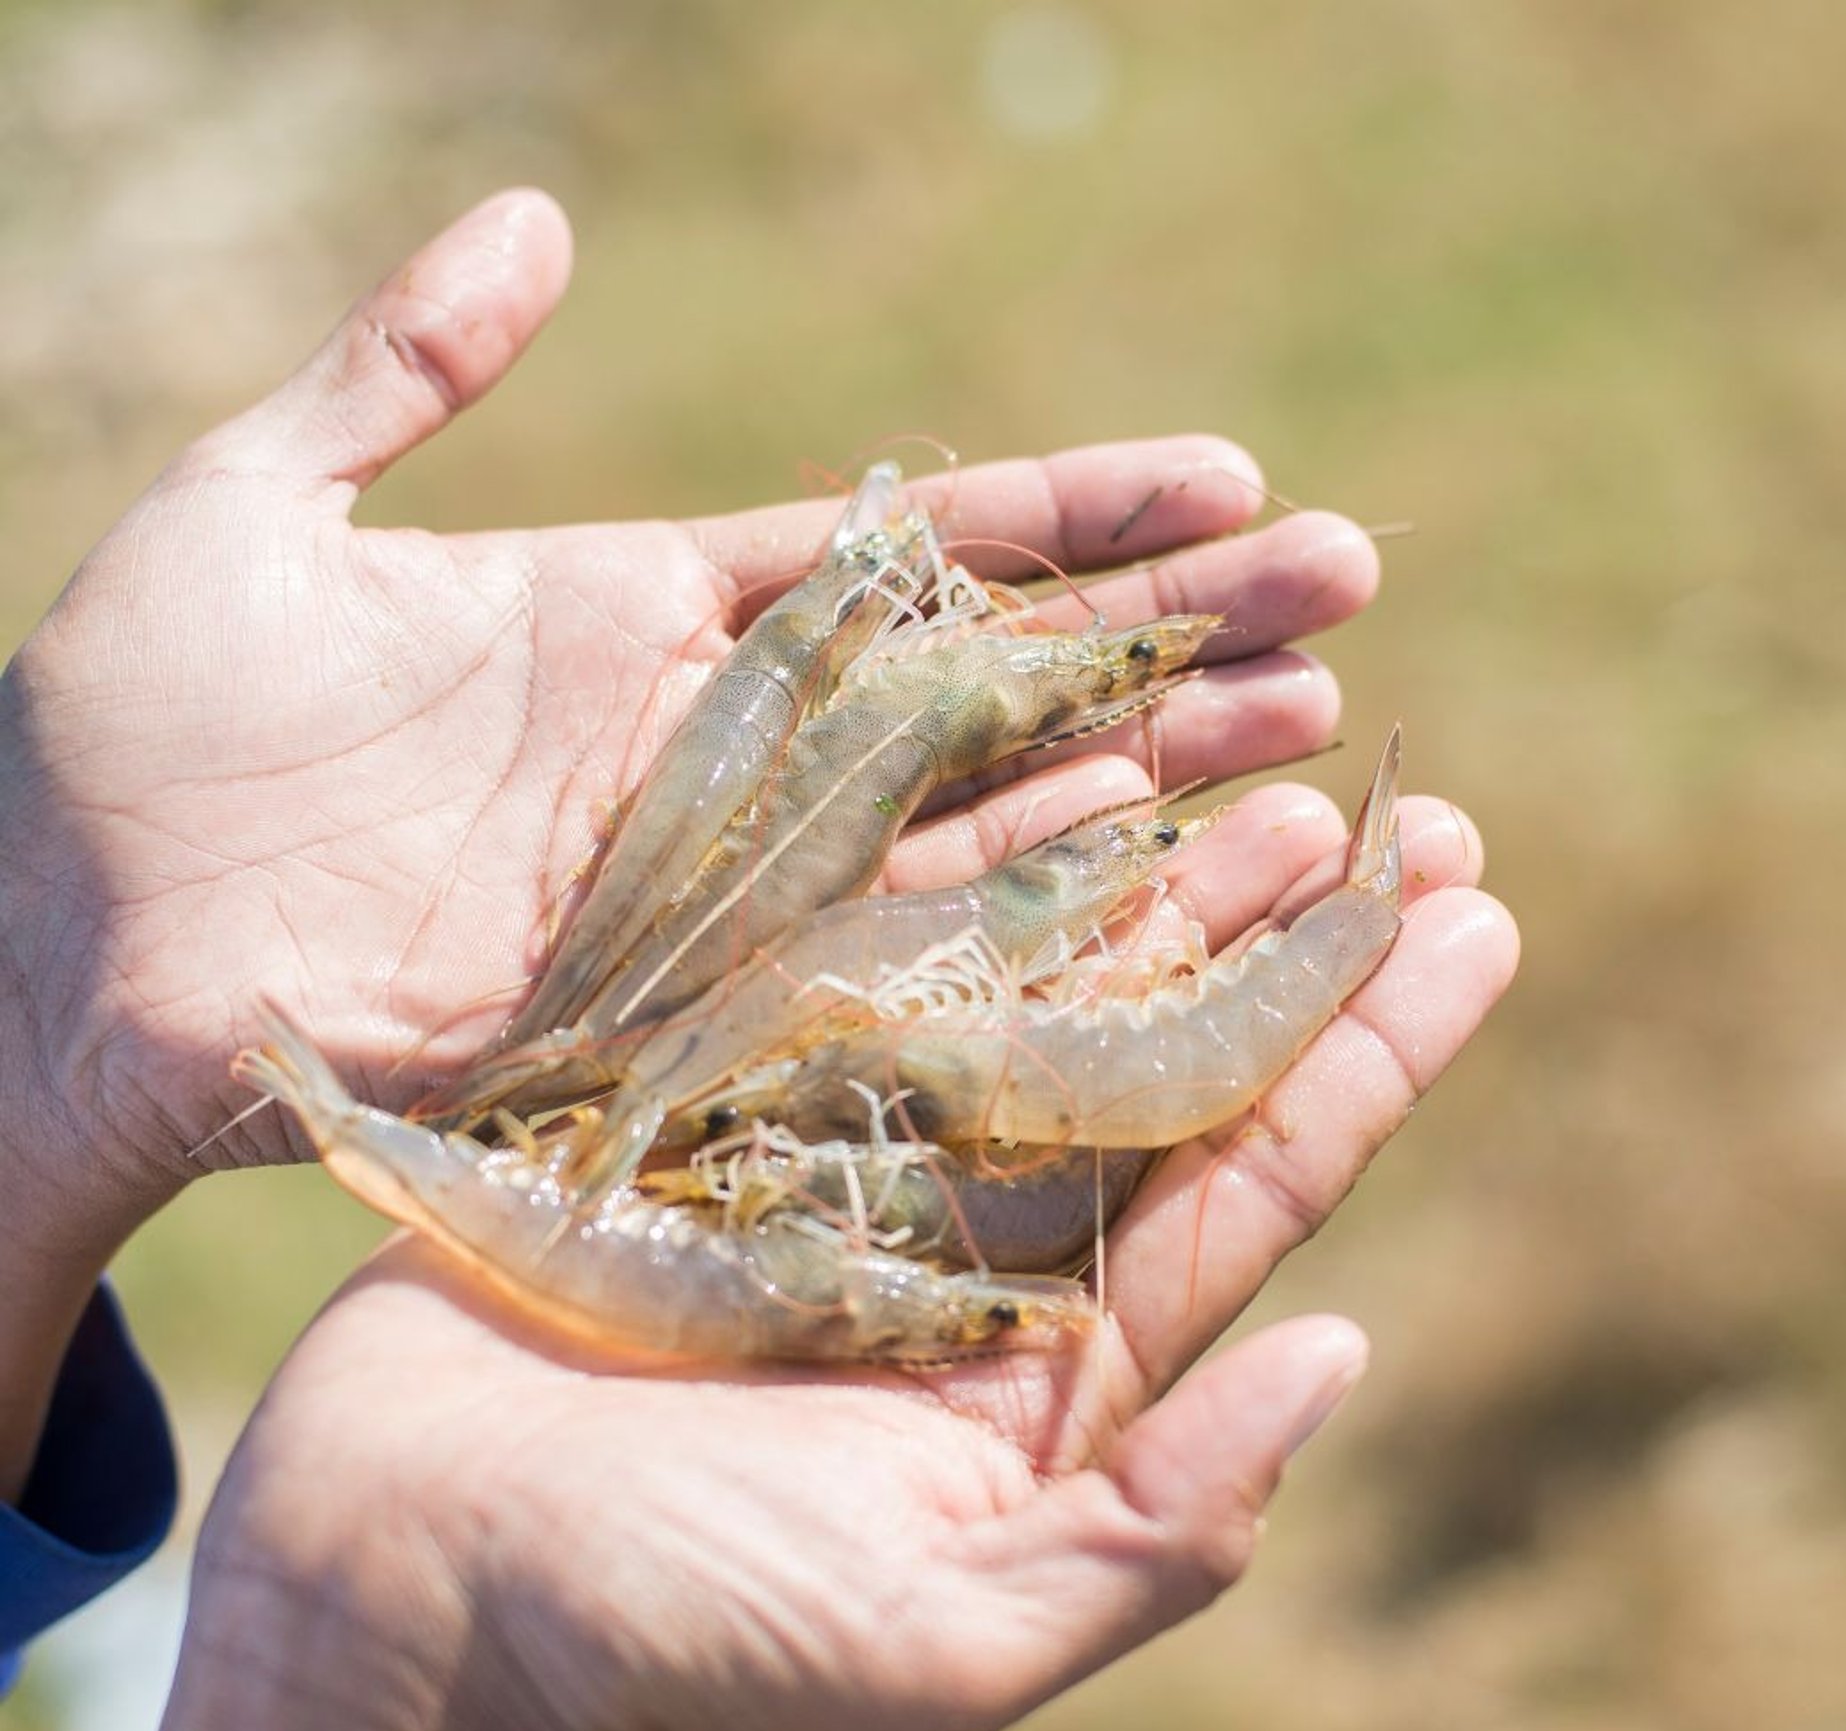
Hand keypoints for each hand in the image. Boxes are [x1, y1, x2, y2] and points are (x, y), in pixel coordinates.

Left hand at [0, 189, 1373, 1300]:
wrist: (51, 962)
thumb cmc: (124, 739)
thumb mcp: (252, 507)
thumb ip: (400, 369)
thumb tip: (543, 221)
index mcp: (647, 622)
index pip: (908, 552)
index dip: (1070, 515)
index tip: (1228, 478)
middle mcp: (718, 763)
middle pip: (989, 687)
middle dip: (1170, 641)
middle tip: (1343, 598)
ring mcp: (716, 898)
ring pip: (977, 831)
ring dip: (1148, 786)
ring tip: (1313, 744)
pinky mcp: (683, 1020)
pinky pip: (882, 974)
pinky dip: (1021, 940)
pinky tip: (1162, 898)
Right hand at [107, 792, 1516, 1730]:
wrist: (402, 1586)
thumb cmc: (672, 1638)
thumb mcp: (942, 1636)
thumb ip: (1158, 1522)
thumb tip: (1348, 1356)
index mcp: (1057, 1365)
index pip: (1251, 1183)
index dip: (1370, 1049)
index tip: (1477, 919)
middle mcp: (976, 1247)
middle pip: (1168, 1062)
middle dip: (1286, 939)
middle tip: (1399, 811)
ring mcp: (853, 1162)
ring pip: (1030, 989)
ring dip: (1144, 876)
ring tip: (1254, 767)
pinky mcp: (731, 1101)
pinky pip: (865, 960)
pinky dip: (951, 868)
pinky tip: (1031, 777)